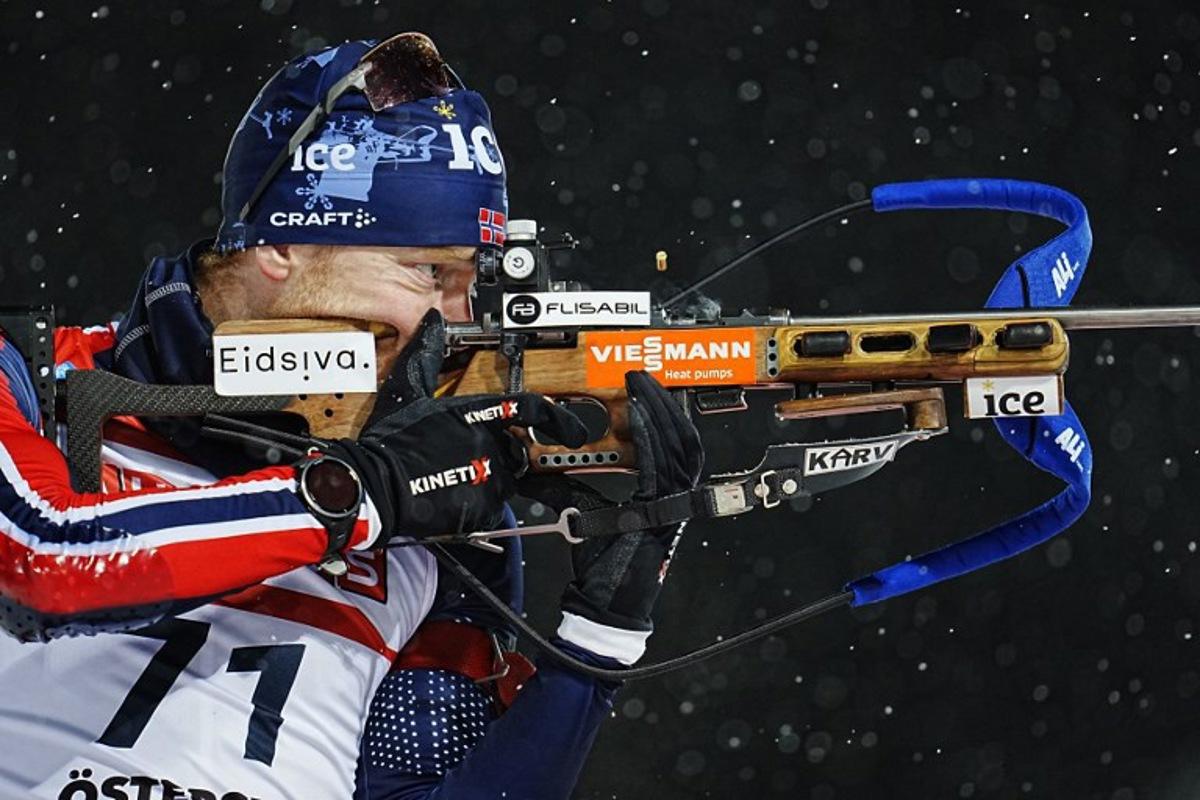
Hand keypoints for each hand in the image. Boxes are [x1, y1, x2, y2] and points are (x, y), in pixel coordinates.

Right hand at [325, 310, 585, 540]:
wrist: (374, 486)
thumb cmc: (390, 440)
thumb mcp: (406, 389)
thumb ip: (425, 354)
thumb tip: (431, 320)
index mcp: (476, 412)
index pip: (531, 409)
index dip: (559, 420)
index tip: (573, 432)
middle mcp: (489, 443)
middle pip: (516, 450)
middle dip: (501, 456)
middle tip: (467, 463)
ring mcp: (489, 477)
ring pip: (507, 481)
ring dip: (489, 482)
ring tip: (453, 480)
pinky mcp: (482, 508)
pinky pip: (493, 508)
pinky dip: (478, 506)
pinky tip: (451, 499)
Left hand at [523, 371, 702, 662]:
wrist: (606, 605)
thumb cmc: (602, 570)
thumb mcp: (590, 519)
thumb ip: (581, 493)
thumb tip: (552, 473)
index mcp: (663, 500)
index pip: (673, 448)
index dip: (662, 416)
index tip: (644, 390)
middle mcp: (674, 501)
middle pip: (683, 440)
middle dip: (664, 404)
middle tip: (644, 378)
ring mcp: (671, 506)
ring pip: (678, 448)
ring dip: (660, 414)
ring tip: (643, 389)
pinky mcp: (659, 512)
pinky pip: (660, 467)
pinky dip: (650, 439)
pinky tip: (638, 418)